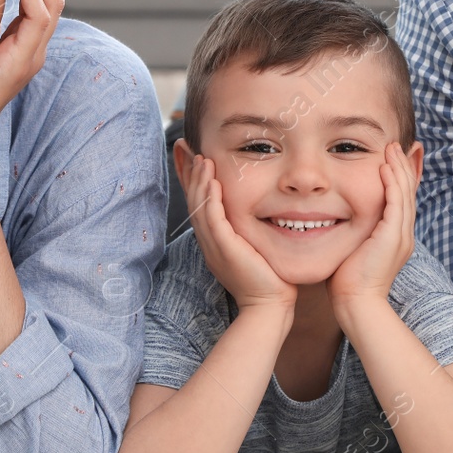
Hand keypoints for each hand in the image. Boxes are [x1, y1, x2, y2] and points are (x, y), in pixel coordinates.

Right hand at [184, 154, 297, 311]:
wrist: (270, 307)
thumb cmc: (270, 279)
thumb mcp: (255, 247)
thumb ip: (250, 228)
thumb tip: (260, 208)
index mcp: (213, 240)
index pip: (198, 202)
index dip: (190, 177)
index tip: (188, 153)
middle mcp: (209, 242)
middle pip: (191, 201)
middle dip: (187, 172)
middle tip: (182, 145)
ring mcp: (214, 246)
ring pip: (199, 207)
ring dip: (199, 180)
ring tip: (200, 156)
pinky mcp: (224, 249)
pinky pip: (213, 219)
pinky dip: (210, 198)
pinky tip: (213, 180)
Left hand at [327, 142, 418, 312]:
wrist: (356, 303)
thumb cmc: (347, 282)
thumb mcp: (352, 249)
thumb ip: (352, 232)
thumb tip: (335, 219)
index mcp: (396, 237)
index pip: (401, 200)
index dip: (398, 178)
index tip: (390, 159)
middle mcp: (403, 234)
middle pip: (408, 192)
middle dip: (402, 166)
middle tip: (394, 145)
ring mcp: (401, 236)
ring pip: (405, 193)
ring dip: (398, 168)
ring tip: (391, 148)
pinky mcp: (393, 237)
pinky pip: (396, 203)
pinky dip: (391, 183)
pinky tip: (385, 167)